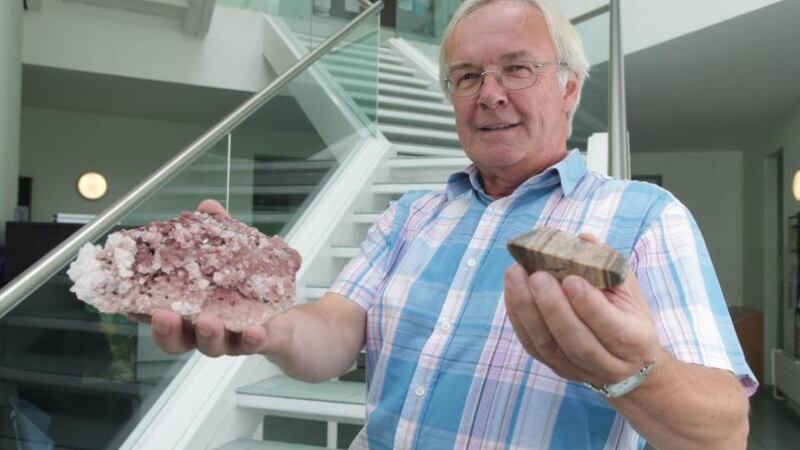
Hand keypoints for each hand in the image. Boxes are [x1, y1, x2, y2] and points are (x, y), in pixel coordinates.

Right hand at [145, 199, 294, 358]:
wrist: (283, 316)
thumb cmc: (246, 287)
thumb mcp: (232, 254)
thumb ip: (218, 231)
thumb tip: (207, 207)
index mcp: (188, 310)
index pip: (157, 315)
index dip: (140, 312)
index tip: (128, 303)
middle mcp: (202, 330)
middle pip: (176, 339)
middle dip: (167, 330)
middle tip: (163, 316)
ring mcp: (228, 338)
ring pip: (211, 345)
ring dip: (208, 334)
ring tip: (209, 321)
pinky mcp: (256, 341)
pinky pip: (252, 344)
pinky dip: (251, 338)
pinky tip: (255, 330)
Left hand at [503, 234, 662, 386]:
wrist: (629, 363)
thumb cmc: (629, 317)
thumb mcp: (630, 291)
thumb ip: (608, 265)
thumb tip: (583, 239)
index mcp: (635, 342)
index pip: (612, 329)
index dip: (589, 306)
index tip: (571, 279)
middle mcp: (608, 364)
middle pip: (575, 342)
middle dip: (552, 307)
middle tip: (537, 275)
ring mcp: (578, 371)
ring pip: (548, 346)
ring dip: (527, 309)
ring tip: (515, 275)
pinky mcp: (555, 368)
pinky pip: (531, 345)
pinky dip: (517, 317)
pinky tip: (511, 290)